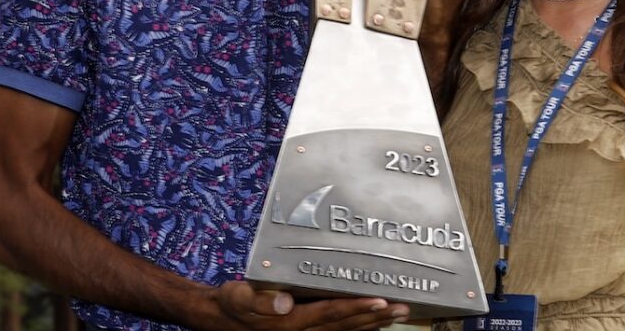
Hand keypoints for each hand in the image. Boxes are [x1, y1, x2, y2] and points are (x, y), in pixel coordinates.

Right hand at [203, 281, 409, 330]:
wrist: (221, 319)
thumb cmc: (232, 304)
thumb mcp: (238, 297)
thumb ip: (258, 299)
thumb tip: (283, 302)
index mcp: (290, 322)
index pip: (330, 314)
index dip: (356, 308)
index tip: (379, 300)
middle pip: (346, 325)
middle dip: (375, 317)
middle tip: (402, 307)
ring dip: (373, 323)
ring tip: (398, 313)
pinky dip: (359, 328)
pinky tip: (376, 322)